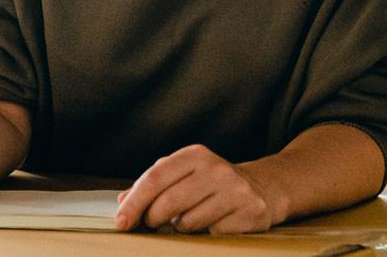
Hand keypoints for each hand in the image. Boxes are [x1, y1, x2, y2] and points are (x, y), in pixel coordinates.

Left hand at [114, 144, 286, 233]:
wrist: (264, 188)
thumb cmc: (212, 183)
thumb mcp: (184, 174)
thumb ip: (153, 185)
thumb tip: (122, 201)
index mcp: (195, 155)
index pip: (155, 178)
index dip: (134, 202)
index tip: (122, 222)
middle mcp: (217, 169)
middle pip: (169, 202)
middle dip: (152, 218)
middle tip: (151, 224)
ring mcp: (236, 191)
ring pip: (188, 222)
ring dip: (180, 227)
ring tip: (189, 218)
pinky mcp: (250, 213)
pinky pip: (212, 233)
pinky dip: (205, 233)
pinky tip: (214, 222)